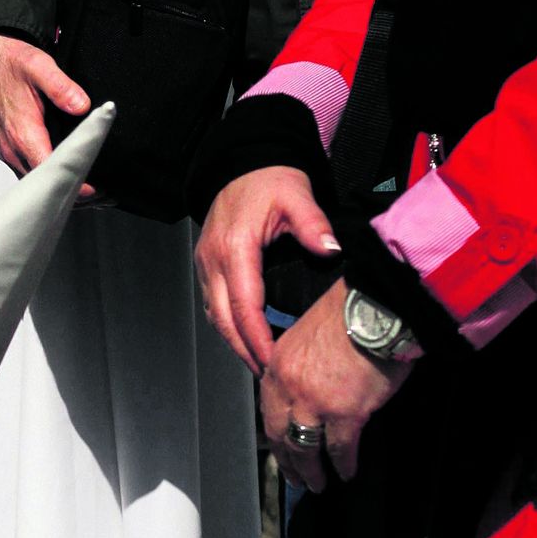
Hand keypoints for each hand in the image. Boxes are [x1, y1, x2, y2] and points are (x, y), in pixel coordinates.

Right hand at [0, 33, 97, 192]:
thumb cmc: (9, 63)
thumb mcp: (39, 65)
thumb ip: (61, 87)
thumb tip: (82, 105)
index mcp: (22, 131)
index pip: (48, 169)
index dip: (71, 182)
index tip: (91, 189)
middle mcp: (12, 147)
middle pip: (41, 182)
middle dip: (68, 190)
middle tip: (97, 193)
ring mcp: (8, 150)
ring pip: (33, 180)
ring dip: (55, 187)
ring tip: (83, 189)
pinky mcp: (7, 149)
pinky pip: (26, 171)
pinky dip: (44, 178)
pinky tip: (61, 175)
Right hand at [196, 167, 340, 374]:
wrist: (242, 162)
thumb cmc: (268, 179)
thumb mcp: (296, 196)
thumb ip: (314, 225)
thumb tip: (330, 249)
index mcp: (235, 248)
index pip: (245, 306)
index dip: (258, 338)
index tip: (273, 360)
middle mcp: (213, 260)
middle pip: (224, 320)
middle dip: (244, 351)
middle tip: (266, 375)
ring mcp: (205, 264)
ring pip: (215, 316)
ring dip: (234, 342)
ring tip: (258, 364)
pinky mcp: (207, 264)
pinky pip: (214, 304)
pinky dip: (228, 325)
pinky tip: (244, 337)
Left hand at [259, 280, 408, 490]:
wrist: (377, 306)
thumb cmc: (350, 312)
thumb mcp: (308, 334)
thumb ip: (300, 365)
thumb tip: (308, 390)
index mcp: (277, 366)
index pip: (269, 411)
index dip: (274, 436)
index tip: (279, 450)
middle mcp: (288, 388)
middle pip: (281, 436)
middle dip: (288, 463)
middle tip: (296, 479)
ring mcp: (314, 404)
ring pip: (305, 449)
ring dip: (312, 471)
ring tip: (318, 484)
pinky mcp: (344, 415)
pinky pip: (340, 449)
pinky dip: (343, 464)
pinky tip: (347, 472)